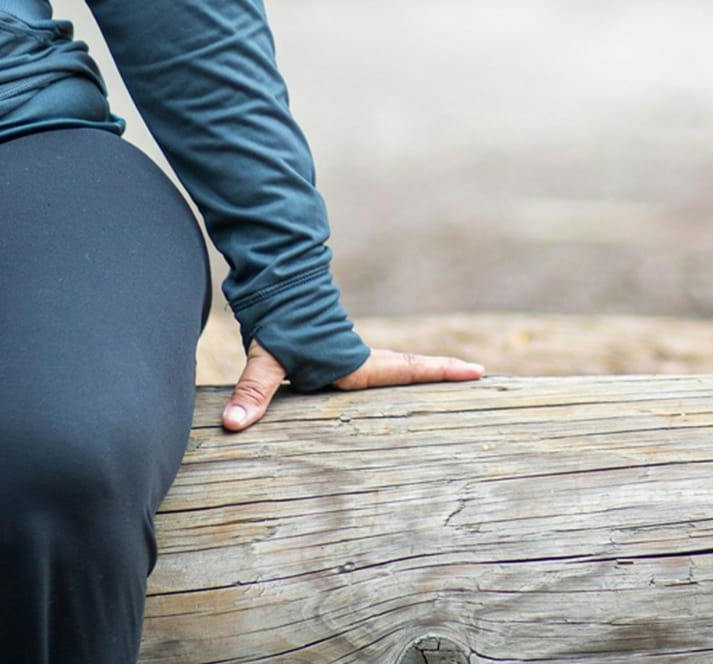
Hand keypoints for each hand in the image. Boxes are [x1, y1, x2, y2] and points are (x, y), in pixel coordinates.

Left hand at [221, 340, 484, 431]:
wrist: (270, 287)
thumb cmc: (274, 323)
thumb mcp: (265, 358)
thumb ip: (253, 391)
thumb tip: (234, 426)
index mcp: (352, 364)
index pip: (405, 368)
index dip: (438, 371)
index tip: (476, 370)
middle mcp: (358, 360)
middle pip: (409, 365)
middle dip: (441, 371)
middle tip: (478, 372)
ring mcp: (350, 355)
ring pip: (394, 364)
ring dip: (421, 370)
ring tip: (453, 377)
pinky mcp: (337, 354)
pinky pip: (374, 366)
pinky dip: (394, 371)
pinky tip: (397, 381)